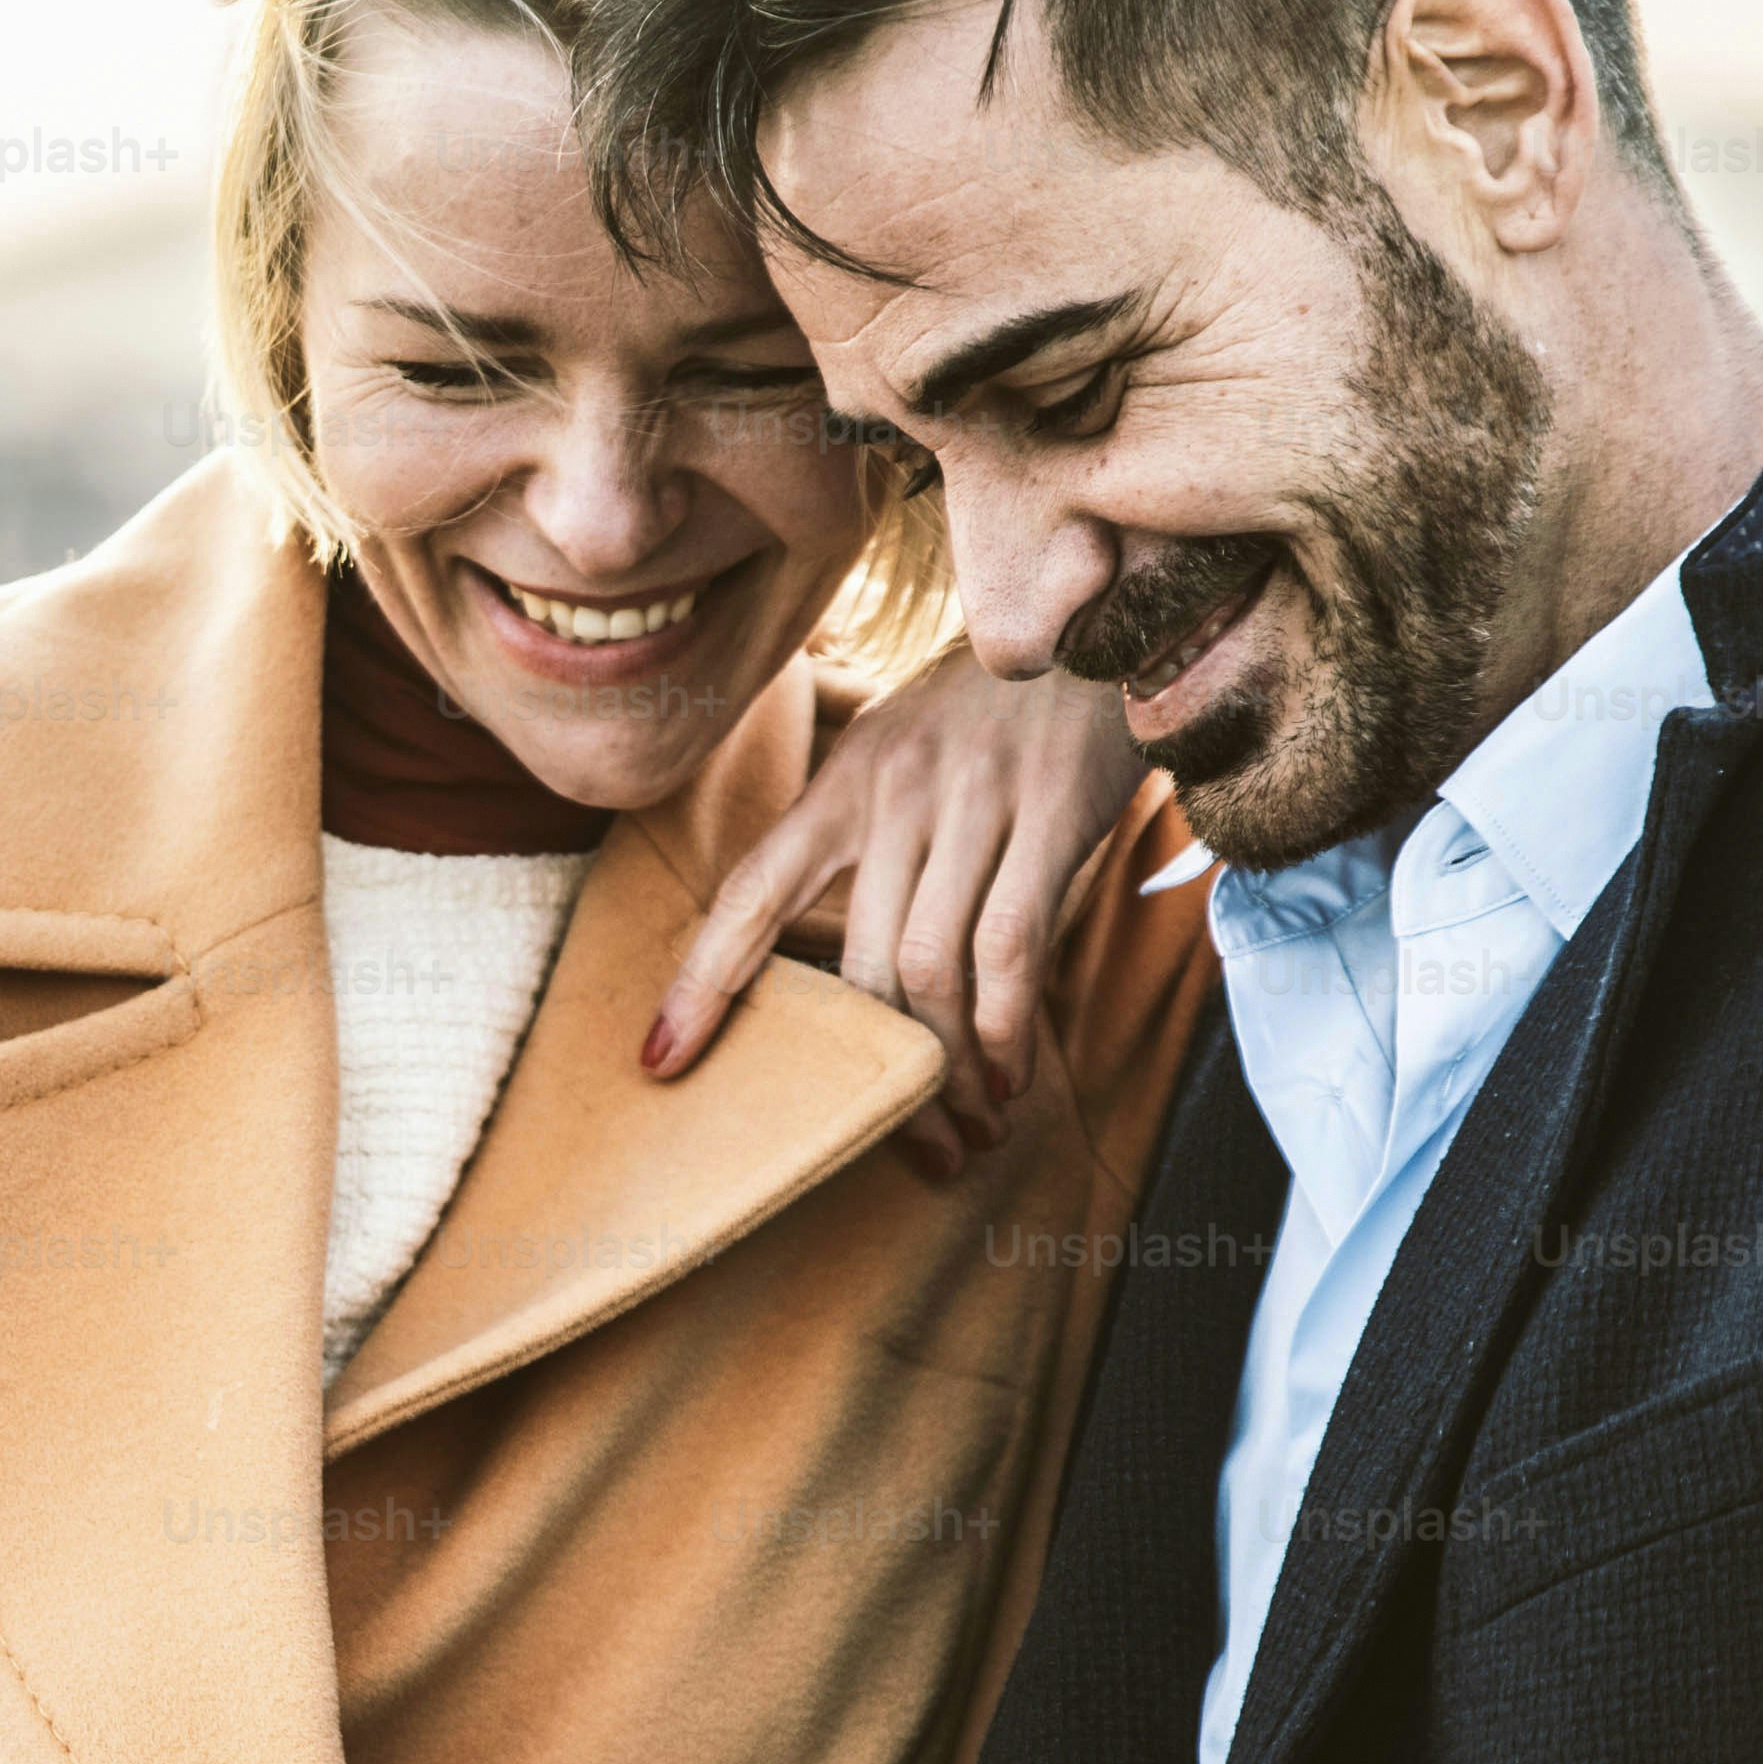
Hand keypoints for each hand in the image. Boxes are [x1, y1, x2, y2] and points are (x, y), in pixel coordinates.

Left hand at [647, 649, 1142, 1182]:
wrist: (1103, 619)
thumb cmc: (994, 711)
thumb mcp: (903, 750)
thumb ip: (862, 839)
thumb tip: (846, 963)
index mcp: (842, 783)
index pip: (752, 893)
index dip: (702, 982)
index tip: (659, 1061)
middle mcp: (893, 791)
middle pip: (860, 964)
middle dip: (880, 1072)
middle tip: (917, 1144)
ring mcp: (970, 799)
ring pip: (932, 966)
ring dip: (951, 1065)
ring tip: (972, 1124)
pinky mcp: (1050, 811)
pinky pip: (1011, 944)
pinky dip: (1007, 1025)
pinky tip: (1013, 1072)